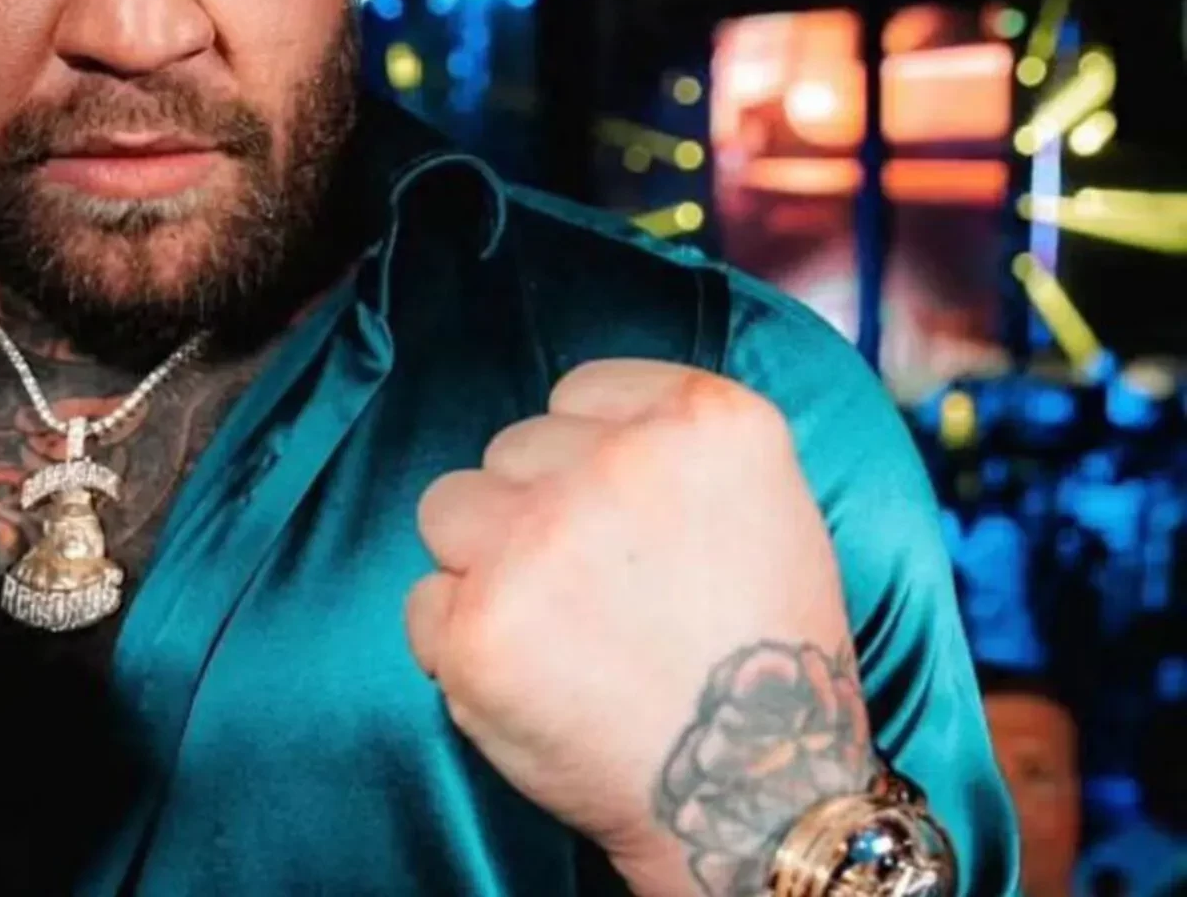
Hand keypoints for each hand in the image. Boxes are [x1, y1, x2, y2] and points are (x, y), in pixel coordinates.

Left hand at [405, 360, 872, 896]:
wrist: (762, 796)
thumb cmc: (762, 660)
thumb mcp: (764, 505)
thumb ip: (668, 445)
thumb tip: (572, 425)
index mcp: (704, 421)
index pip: (577, 392)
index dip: (582, 458)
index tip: (612, 516)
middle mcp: (619, 463)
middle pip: (508, 449)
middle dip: (531, 512)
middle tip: (594, 592)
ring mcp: (539, 542)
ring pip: (447, 508)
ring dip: (481, 563)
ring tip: (555, 630)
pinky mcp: (478, 624)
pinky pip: (424, 602)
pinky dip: (459, 642)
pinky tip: (532, 678)